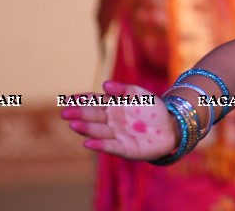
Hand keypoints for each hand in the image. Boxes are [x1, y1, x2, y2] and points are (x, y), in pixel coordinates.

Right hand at [61, 81, 175, 160]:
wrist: (170, 128)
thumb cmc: (152, 110)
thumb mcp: (140, 95)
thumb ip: (124, 90)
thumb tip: (105, 85)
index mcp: (113, 106)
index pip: (94, 102)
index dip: (81, 100)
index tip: (68, 99)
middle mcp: (111, 121)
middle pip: (93, 116)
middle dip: (79, 114)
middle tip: (65, 113)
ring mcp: (116, 135)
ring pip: (99, 131)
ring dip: (86, 129)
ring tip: (74, 124)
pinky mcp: (125, 149)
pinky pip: (111, 146)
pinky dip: (100, 145)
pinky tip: (88, 143)